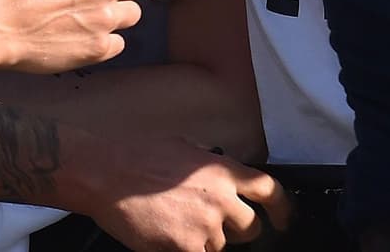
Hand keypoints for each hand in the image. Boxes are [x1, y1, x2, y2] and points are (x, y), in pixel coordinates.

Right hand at [93, 138, 288, 251]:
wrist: (106, 171)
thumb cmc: (138, 154)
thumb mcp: (183, 147)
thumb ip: (209, 168)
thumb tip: (222, 182)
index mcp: (220, 170)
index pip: (269, 190)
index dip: (283, 209)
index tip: (283, 220)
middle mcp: (219, 198)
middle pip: (250, 228)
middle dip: (238, 230)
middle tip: (213, 224)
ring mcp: (204, 226)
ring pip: (219, 246)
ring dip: (203, 240)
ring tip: (174, 220)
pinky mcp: (185, 248)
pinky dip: (185, 248)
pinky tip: (166, 234)